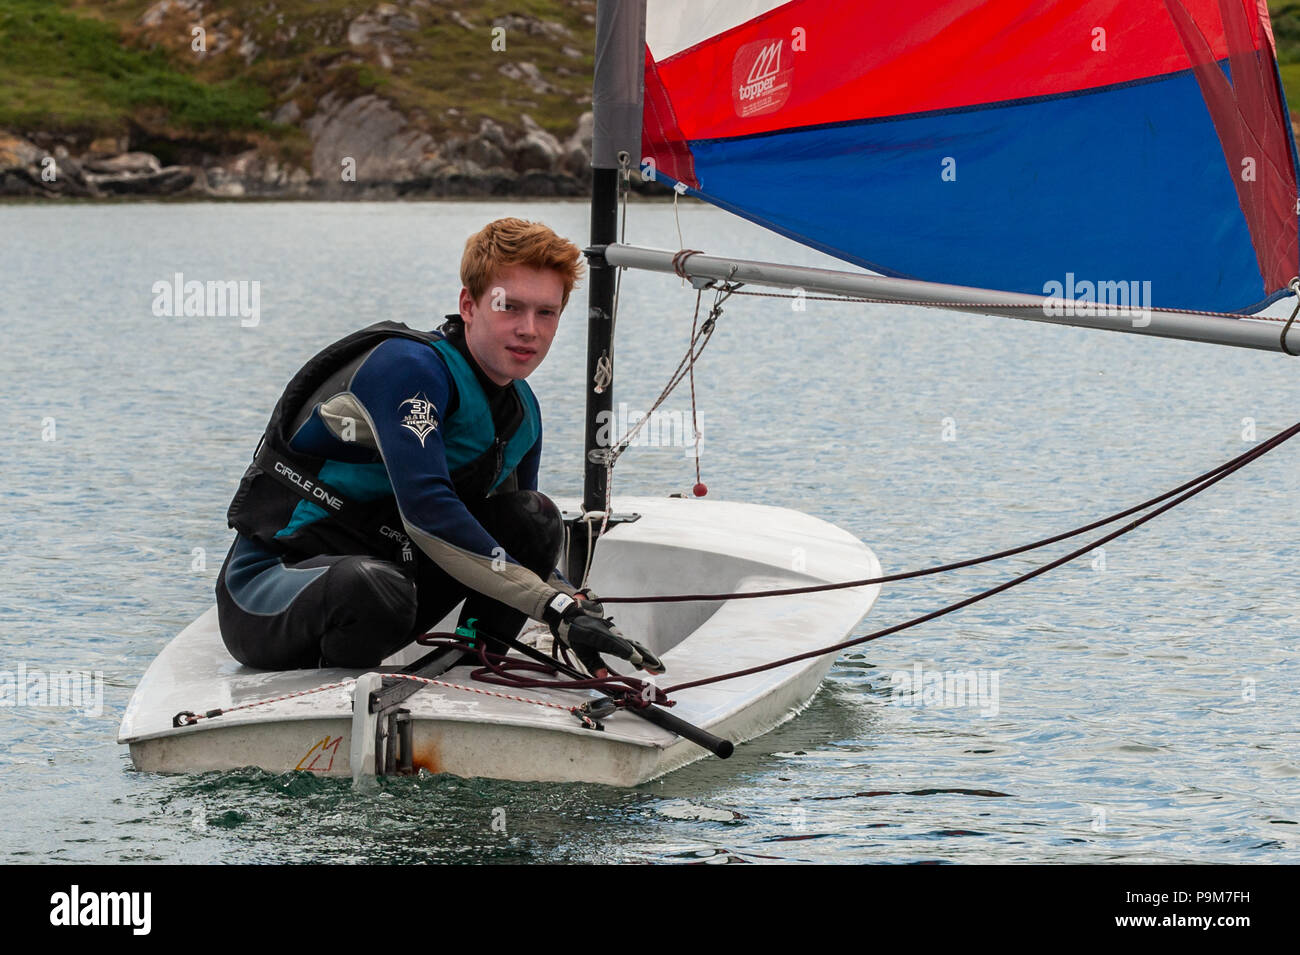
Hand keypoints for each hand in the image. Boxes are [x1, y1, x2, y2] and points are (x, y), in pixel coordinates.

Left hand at [542, 592, 663, 676]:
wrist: (571, 615)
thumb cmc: (573, 632)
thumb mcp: (578, 649)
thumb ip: (592, 663)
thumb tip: (603, 676)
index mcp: (598, 634)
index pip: (616, 645)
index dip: (628, 652)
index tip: (639, 660)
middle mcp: (610, 632)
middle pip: (631, 645)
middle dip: (646, 657)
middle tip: (659, 668)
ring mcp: (615, 633)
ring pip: (634, 644)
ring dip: (647, 656)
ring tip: (658, 669)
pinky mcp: (616, 634)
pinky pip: (630, 644)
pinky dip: (639, 653)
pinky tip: (644, 664)